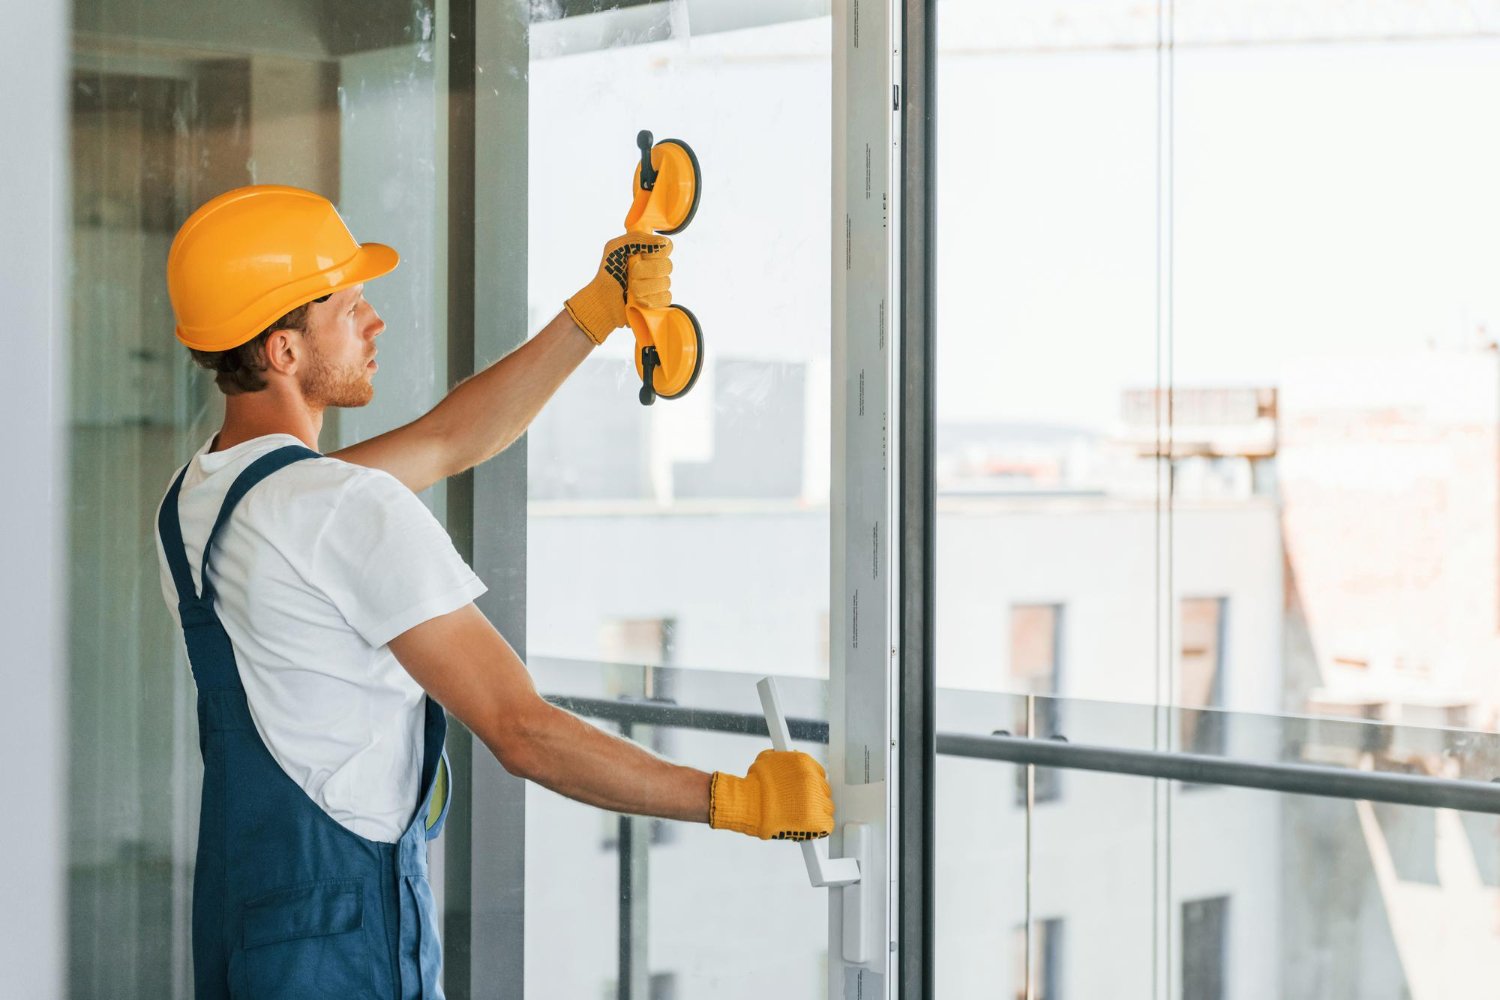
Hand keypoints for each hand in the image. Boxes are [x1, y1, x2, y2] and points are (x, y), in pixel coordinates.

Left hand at [564, 233, 672, 344]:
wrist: (602, 300)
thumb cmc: (608, 273)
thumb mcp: (616, 247)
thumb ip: (638, 238)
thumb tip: (663, 242)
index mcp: (648, 252)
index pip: (667, 247)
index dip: (656, 252)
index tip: (642, 255)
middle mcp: (655, 268)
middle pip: (667, 266)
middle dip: (645, 271)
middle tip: (631, 274)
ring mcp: (658, 285)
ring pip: (666, 283)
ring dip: (644, 287)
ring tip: (631, 290)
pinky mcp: (658, 303)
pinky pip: (666, 298)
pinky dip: (651, 299)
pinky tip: (639, 300)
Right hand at [708, 749, 834, 840]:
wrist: (748, 804)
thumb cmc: (754, 785)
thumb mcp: (768, 759)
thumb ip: (785, 758)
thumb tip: (790, 759)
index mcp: (804, 762)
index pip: (819, 774)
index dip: (811, 785)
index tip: (805, 792)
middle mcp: (812, 779)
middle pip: (824, 791)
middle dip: (814, 798)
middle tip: (801, 806)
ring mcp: (816, 799)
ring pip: (827, 807)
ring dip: (817, 812)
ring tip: (801, 817)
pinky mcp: (816, 819)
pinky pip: (827, 824)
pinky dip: (818, 828)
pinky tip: (808, 828)